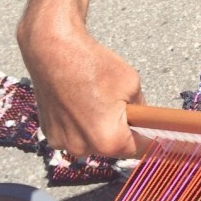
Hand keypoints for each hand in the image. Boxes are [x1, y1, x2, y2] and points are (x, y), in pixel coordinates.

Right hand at [17, 17, 144, 158]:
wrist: (54, 52)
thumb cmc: (93, 65)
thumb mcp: (131, 83)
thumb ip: (141, 109)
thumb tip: (142, 119)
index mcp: (108, 140)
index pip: (138, 149)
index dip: (147, 136)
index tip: (151, 128)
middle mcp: (84, 149)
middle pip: (113, 146)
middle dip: (120, 129)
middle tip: (119, 104)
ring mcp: (63, 143)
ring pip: (92, 141)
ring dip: (97, 128)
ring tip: (94, 99)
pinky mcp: (49, 134)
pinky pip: (73, 135)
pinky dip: (78, 124)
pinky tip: (77, 102)